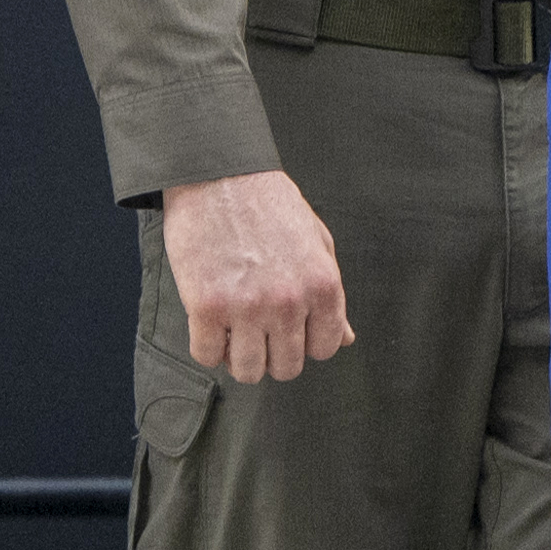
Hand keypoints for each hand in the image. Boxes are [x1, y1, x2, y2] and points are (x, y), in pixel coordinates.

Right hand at [160, 169, 351, 382]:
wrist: (222, 179)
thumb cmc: (271, 207)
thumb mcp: (317, 244)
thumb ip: (331, 297)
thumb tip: (345, 338)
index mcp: (323, 285)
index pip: (326, 348)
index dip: (308, 344)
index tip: (292, 332)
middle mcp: (289, 302)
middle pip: (287, 367)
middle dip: (273, 356)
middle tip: (260, 333)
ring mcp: (247, 307)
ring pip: (248, 370)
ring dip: (240, 358)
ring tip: (235, 333)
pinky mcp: (205, 307)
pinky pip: (207, 355)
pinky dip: (208, 348)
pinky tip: (211, 326)